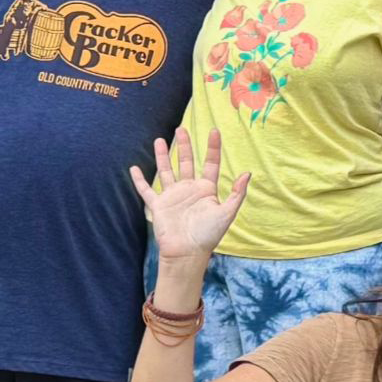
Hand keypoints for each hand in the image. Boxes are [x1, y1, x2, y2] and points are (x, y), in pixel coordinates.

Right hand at [133, 130, 253, 259]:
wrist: (187, 253)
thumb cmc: (208, 235)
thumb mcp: (227, 213)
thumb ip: (237, 194)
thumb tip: (247, 173)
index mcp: (206, 189)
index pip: (210, 163)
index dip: (213, 148)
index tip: (214, 131)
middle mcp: (189, 189)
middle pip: (186, 162)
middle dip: (184, 146)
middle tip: (181, 129)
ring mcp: (172, 196)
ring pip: (166, 171)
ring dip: (162, 156)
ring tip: (160, 139)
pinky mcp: (158, 205)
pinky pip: (146, 190)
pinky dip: (139, 180)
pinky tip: (134, 168)